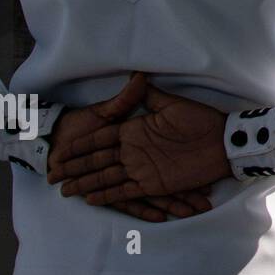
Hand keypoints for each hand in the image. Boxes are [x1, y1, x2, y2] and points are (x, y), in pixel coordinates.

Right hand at [50, 80, 230, 206]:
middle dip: (76, 168)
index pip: (100, 139)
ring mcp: (142, 169)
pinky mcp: (153, 183)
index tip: (59, 150)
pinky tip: (92, 198)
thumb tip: (137, 76)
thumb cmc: (198, 120)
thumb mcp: (172, 106)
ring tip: (66, 191)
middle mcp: (133, 151)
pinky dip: (109, 195)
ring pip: (107, 178)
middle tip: (53, 175)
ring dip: (87, 184)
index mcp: (134, 130)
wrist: (221, 142)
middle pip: (98, 161)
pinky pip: (127, 192)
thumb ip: (149, 96)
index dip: (80, 145)